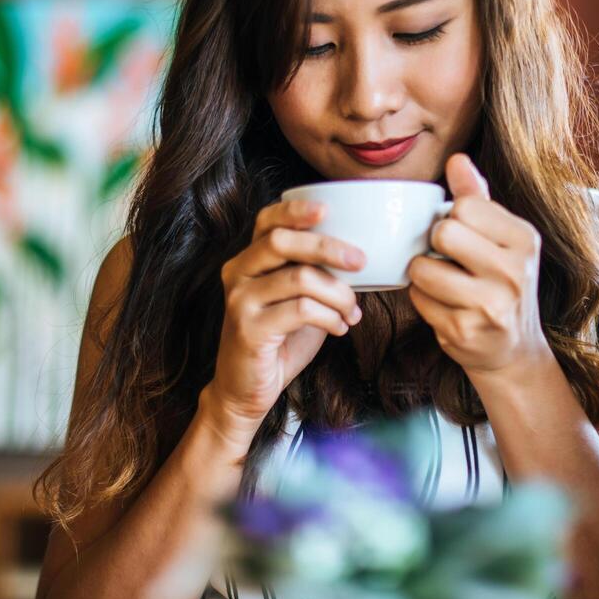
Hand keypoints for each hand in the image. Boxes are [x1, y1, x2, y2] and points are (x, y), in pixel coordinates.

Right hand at [205, 198, 364, 435]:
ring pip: (299, 278)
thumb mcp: (299, 298)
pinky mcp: (249, 329)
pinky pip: (301, 310)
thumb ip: (315, 273)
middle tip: (361, 262)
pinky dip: (330, 317)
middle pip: (282, 242)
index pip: (267, 220)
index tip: (328, 209)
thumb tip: (360, 254)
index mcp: (249, 259)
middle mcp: (238, 273)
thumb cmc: (280, 339)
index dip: (295, 210)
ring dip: (338, 294)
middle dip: (328, 247)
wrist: (246, 389)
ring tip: (352, 311)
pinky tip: (340, 327)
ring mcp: (240, 301)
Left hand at [406, 154, 554, 380]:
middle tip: (448, 258)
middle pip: (444, 232)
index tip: (463, 237)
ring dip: (423, 273)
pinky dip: (423, 300)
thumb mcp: (501, 239)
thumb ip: (477, 198)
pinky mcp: (464, 331)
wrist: (513, 349)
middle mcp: (514, 272)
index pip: (465, 207)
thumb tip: (457, 159)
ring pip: (423, 268)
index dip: (452, 219)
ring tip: (443, 281)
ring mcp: (490, 305)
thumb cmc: (500, 282)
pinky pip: (419, 299)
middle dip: (435, 244)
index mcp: (524, 240)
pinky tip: (444, 306)